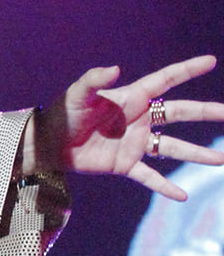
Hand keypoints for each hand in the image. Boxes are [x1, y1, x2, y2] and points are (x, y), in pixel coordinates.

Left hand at [27, 55, 223, 200]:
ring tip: (221, 161)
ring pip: (173, 148)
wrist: (49, 142)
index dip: (188, 69)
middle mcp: (139, 119)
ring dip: (197, 155)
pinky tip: (183, 195)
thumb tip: (116, 67)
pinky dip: (165, 187)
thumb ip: (95, 79)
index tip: (210, 60)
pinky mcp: (126, 164)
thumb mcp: (78, 93)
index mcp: (132, 97)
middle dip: (205, 112)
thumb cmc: (63, 112)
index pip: (166, 80)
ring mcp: (135, 143)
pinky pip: (150, 177)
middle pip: (179, 113)